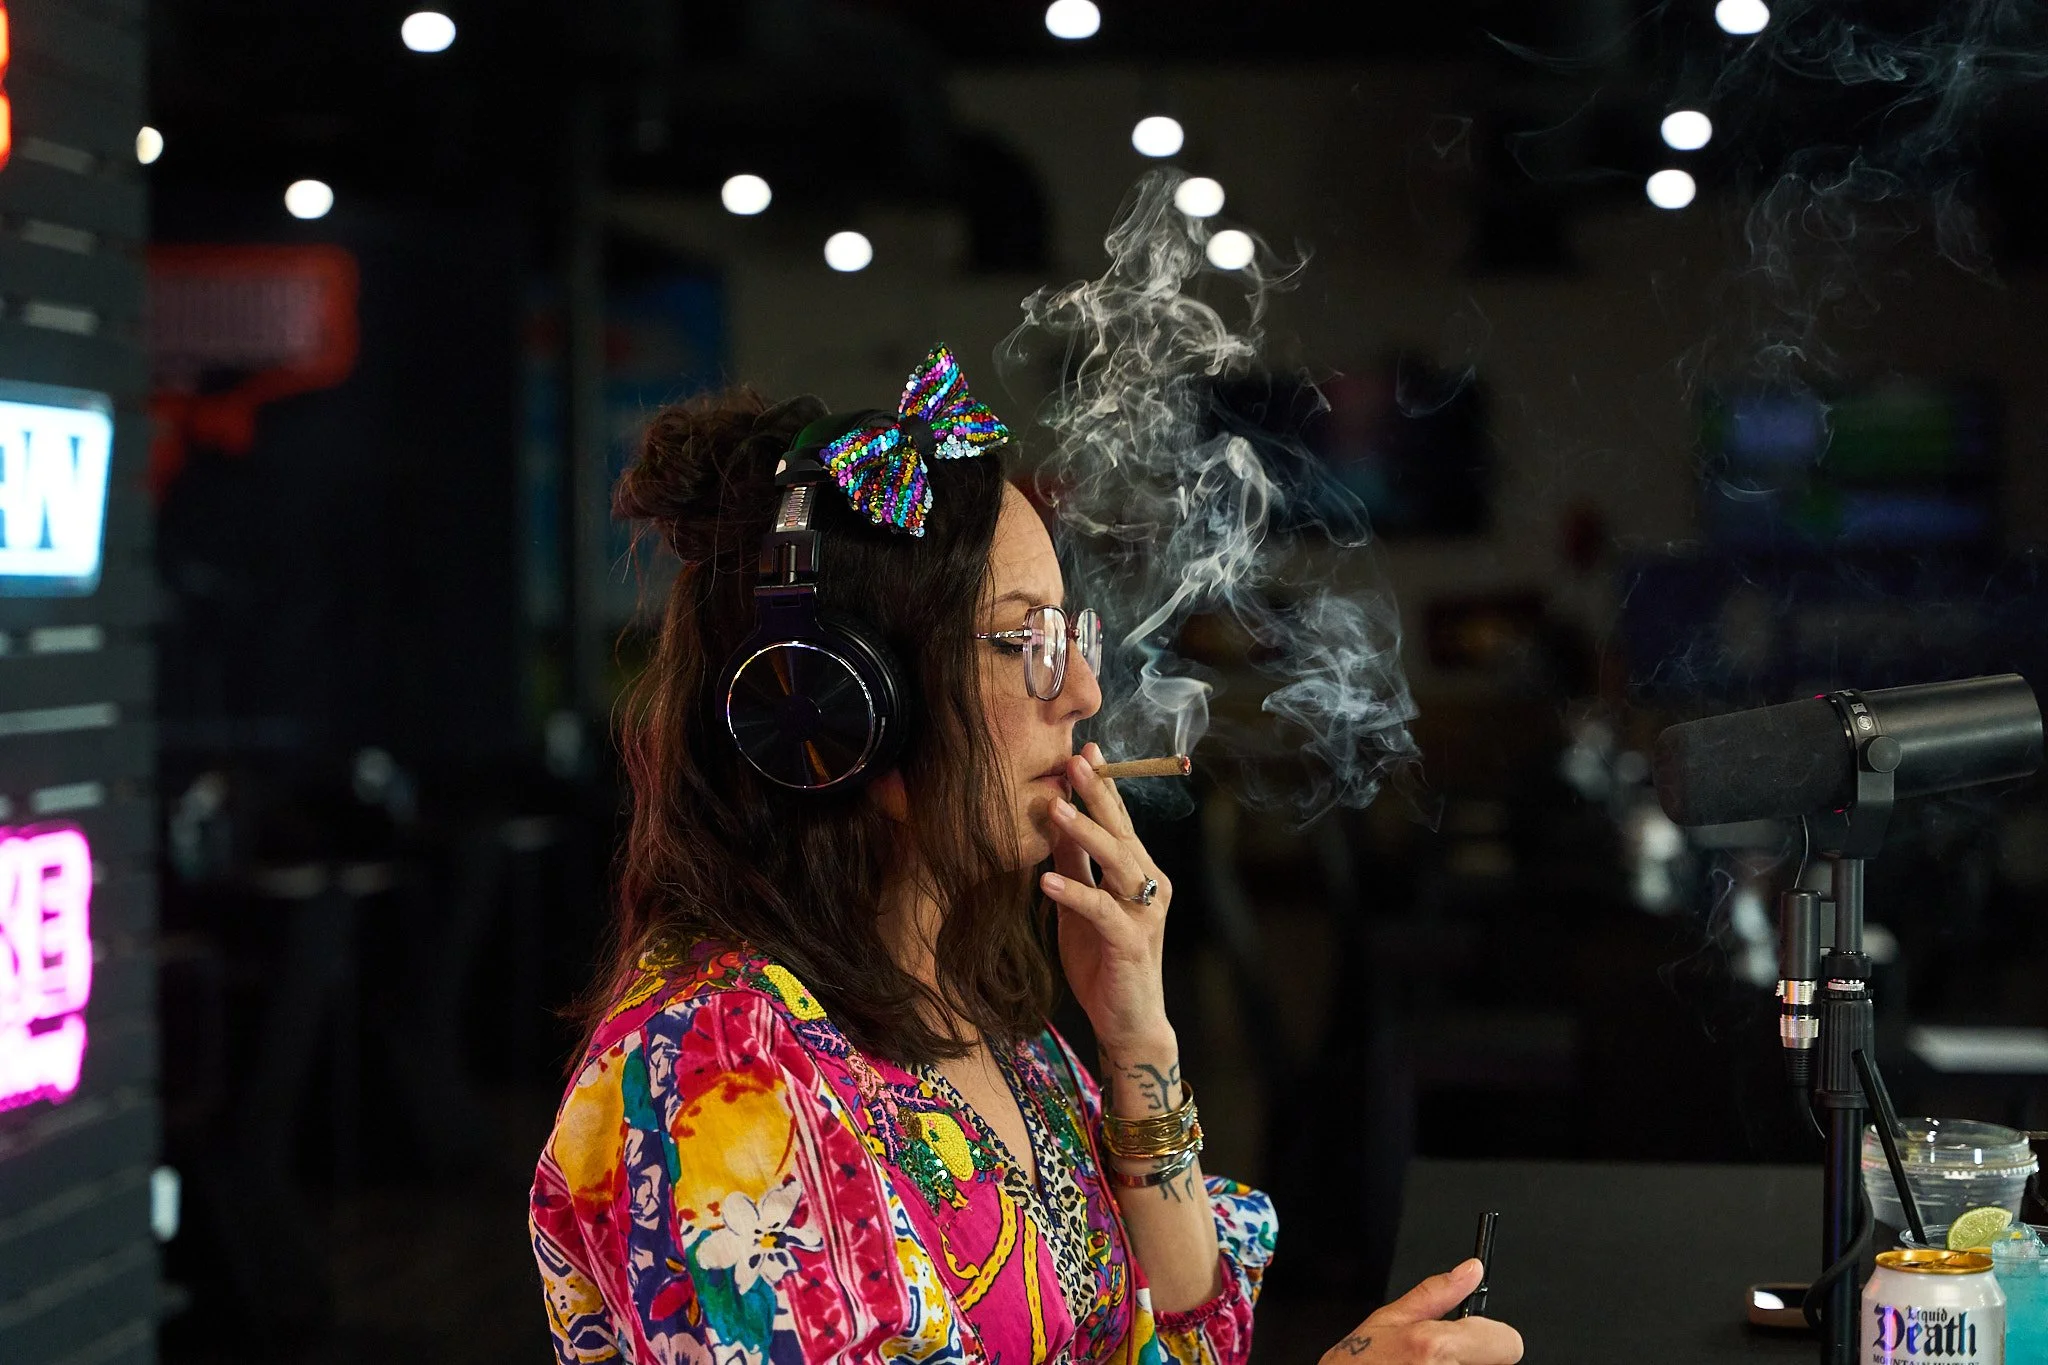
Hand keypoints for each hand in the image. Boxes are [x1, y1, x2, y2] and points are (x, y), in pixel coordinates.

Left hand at [1038, 742, 1174, 1054]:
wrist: (1127, 1023)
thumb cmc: (1103, 963)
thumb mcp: (1079, 905)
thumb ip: (1073, 863)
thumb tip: (1052, 816)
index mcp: (1138, 872)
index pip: (1120, 821)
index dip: (1103, 786)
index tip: (1084, 750)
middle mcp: (1149, 885)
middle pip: (1122, 831)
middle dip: (1097, 794)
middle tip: (1073, 760)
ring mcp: (1144, 913)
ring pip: (1116, 862)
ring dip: (1084, 833)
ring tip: (1052, 809)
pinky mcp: (1132, 942)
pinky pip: (1102, 910)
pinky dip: (1074, 892)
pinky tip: (1046, 880)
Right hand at [1319, 1261, 1522, 1364]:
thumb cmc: (1356, 1364)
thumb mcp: (1388, 1320)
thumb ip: (1436, 1294)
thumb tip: (1470, 1271)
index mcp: (1436, 1347)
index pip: (1508, 1343)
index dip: (1494, 1337)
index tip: (1477, 1338)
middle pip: (1497, 1363)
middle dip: (1473, 1357)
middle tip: (1437, 1359)